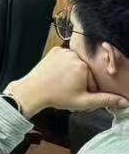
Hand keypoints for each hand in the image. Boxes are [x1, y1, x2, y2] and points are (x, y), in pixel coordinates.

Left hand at [9, 47, 125, 115]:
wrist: (33, 91)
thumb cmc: (57, 97)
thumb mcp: (84, 101)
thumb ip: (106, 100)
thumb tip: (125, 102)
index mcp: (83, 67)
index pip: (93, 78)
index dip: (87, 88)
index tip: (77, 92)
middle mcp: (74, 56)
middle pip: (85, 69)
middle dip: (80, 79)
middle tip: (67, 88)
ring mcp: (63, 52)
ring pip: (75, 63)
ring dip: (72, 71)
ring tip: (61, 82)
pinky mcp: (54, 50)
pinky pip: (65, 57)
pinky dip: (64, 64)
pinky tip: (57, 74)